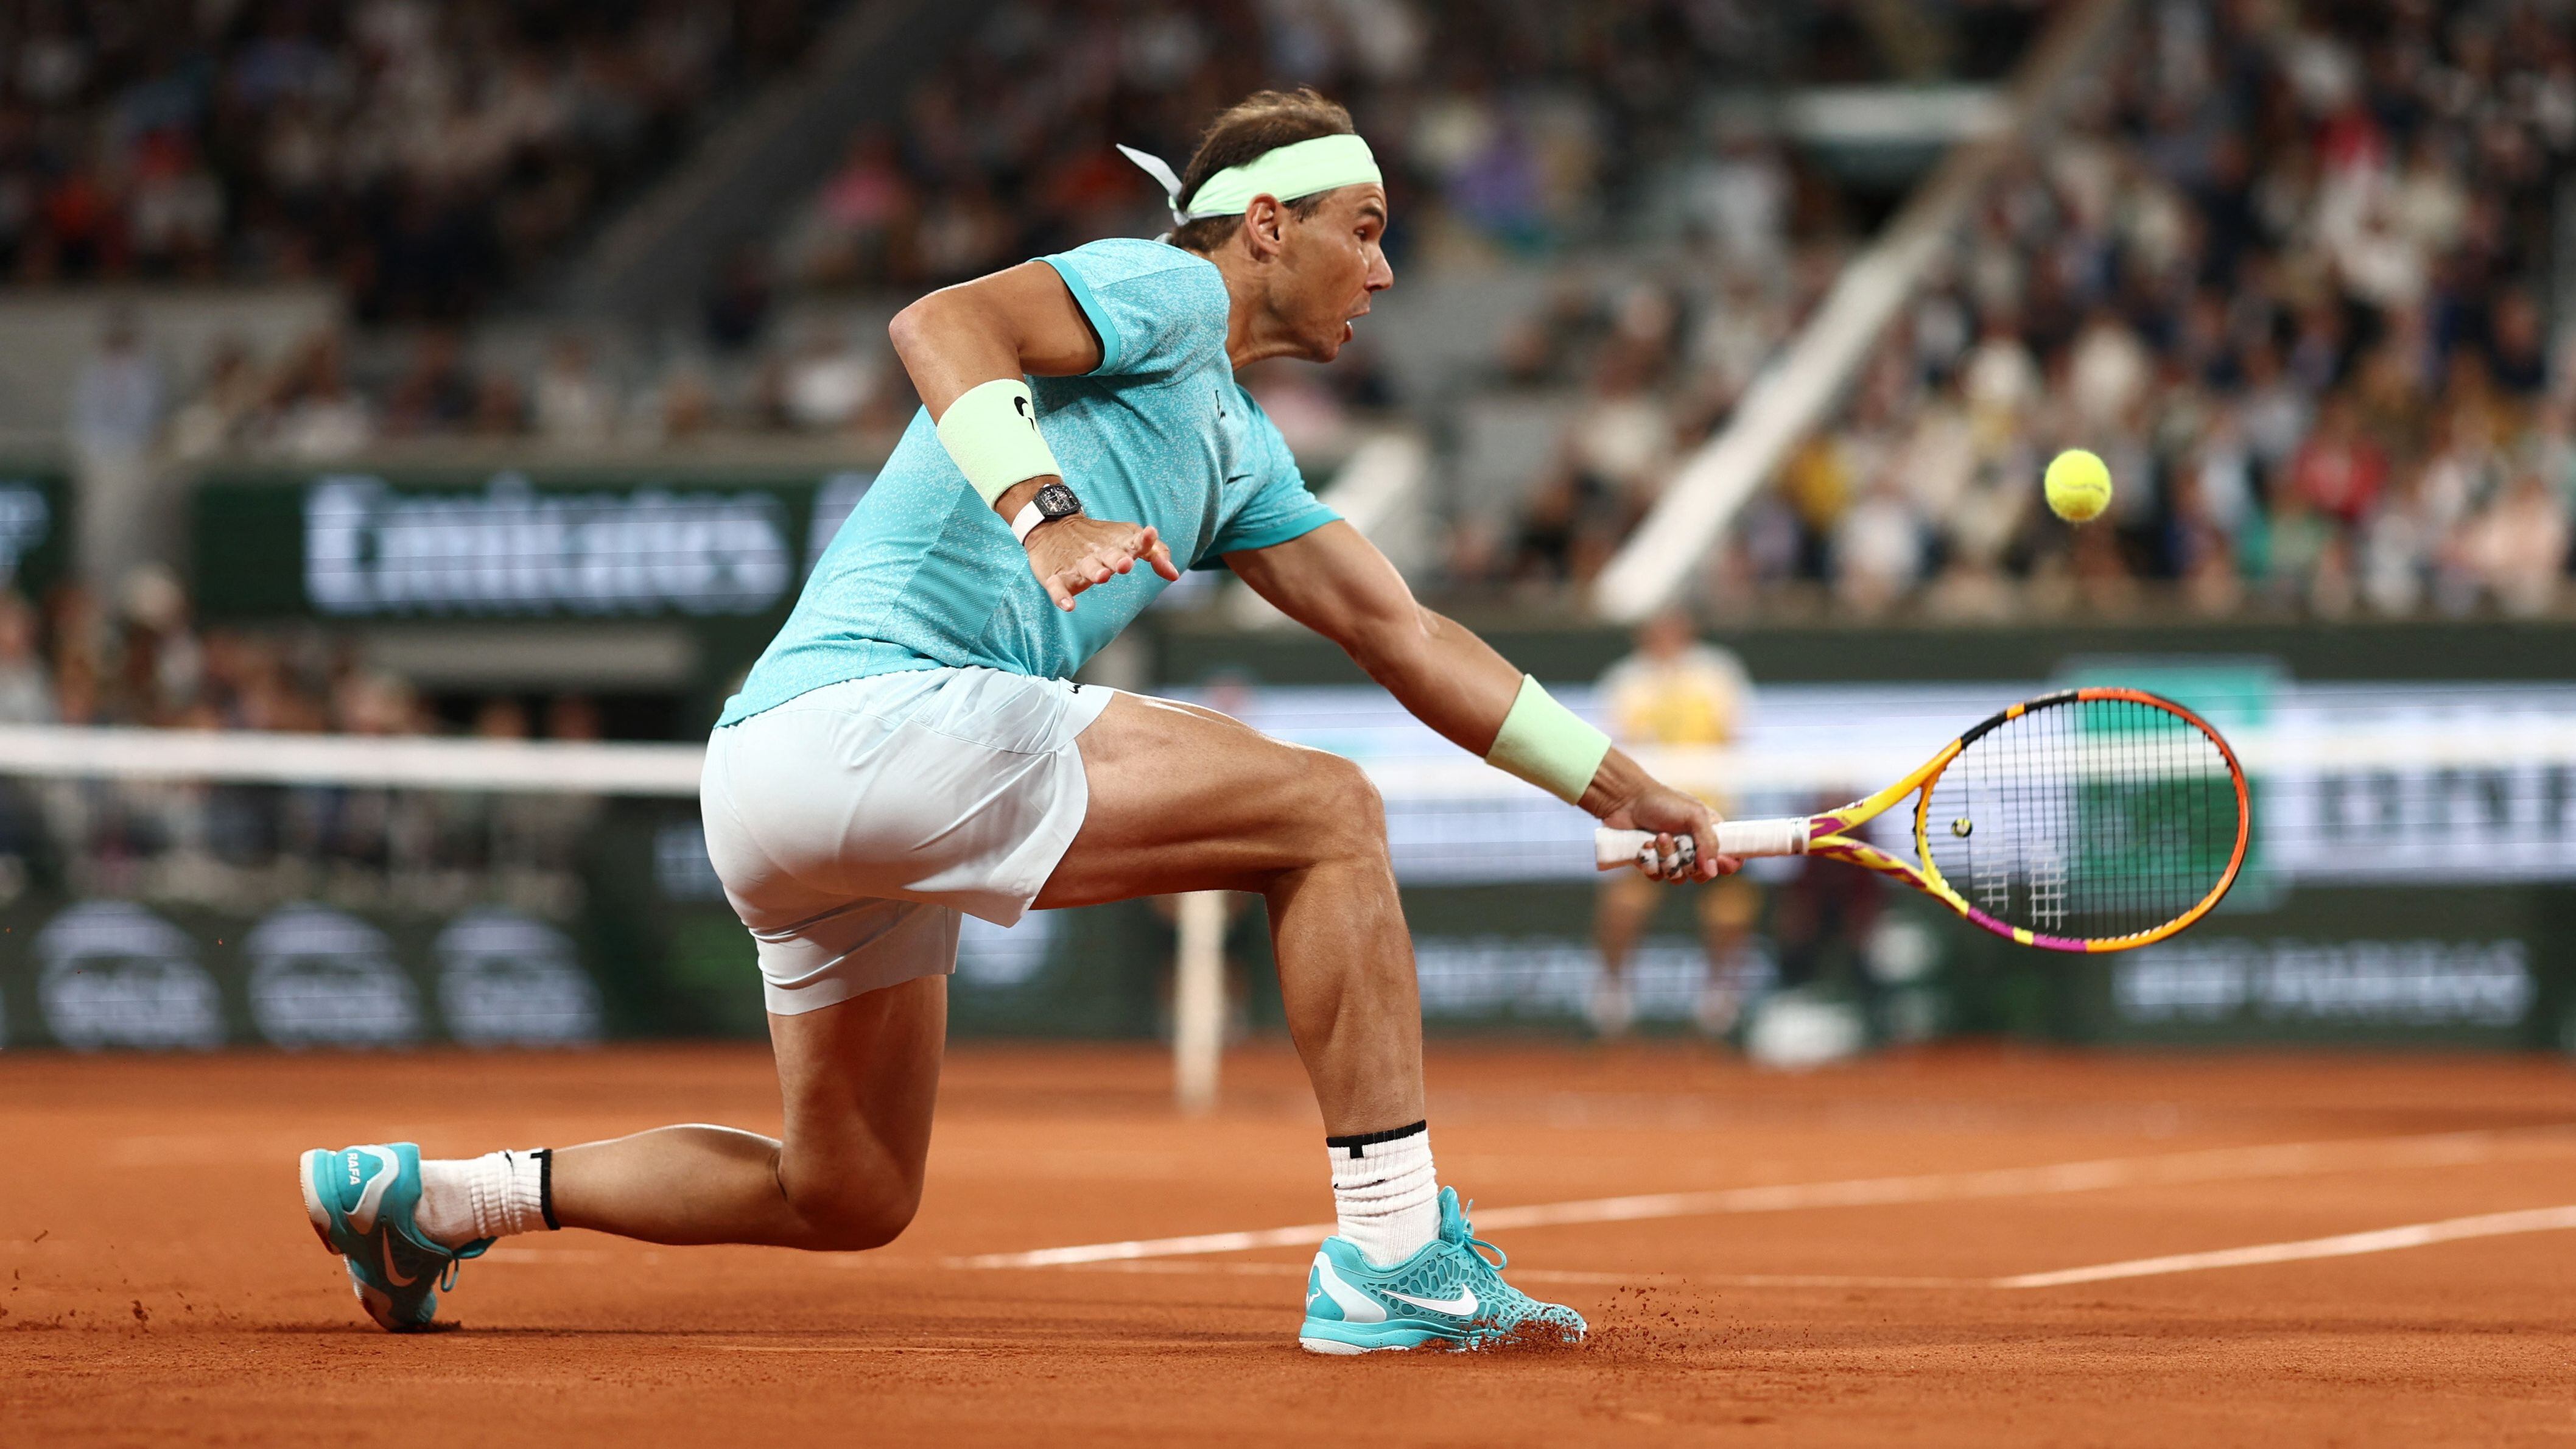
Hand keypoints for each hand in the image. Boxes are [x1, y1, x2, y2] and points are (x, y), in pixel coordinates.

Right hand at [1024, 514, 1180, 610]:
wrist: (1053, 525)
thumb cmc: (1101, 538)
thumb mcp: (1129, 538)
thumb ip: (1155, 554)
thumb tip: (1175, 575)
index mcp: (1118, 544)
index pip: (1134, 541)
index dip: (1144, 540)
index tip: (1151, 533)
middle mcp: (1099, 553)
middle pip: (1110, 555)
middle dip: (1118, 559)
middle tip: (1126, 564)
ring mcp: (1077, 564)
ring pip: (1087, 568)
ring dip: (1094, 572)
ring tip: (1102, 576)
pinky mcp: (1056, 576)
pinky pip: (1057, 587)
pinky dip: (1061, 596)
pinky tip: (1068, 606)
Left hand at [1600, 780, 1740, 882]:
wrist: (1625, 801)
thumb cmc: (1662, 802)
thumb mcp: (1694, 815)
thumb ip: (1708, 842)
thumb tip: (1713, 871)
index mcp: (1709, 832)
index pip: (1730, 856)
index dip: (1727, 864)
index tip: (1721, 863)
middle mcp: (1693, 847)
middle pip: (1703, 873)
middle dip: (1689, 861)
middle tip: (1680, 842)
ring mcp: (1672, 856)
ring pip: (1678, 876)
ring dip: (1667, 858)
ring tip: (1658, 837)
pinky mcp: (1652, 862)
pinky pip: (1658, 876)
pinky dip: (1651, 862)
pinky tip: (1645, 845)